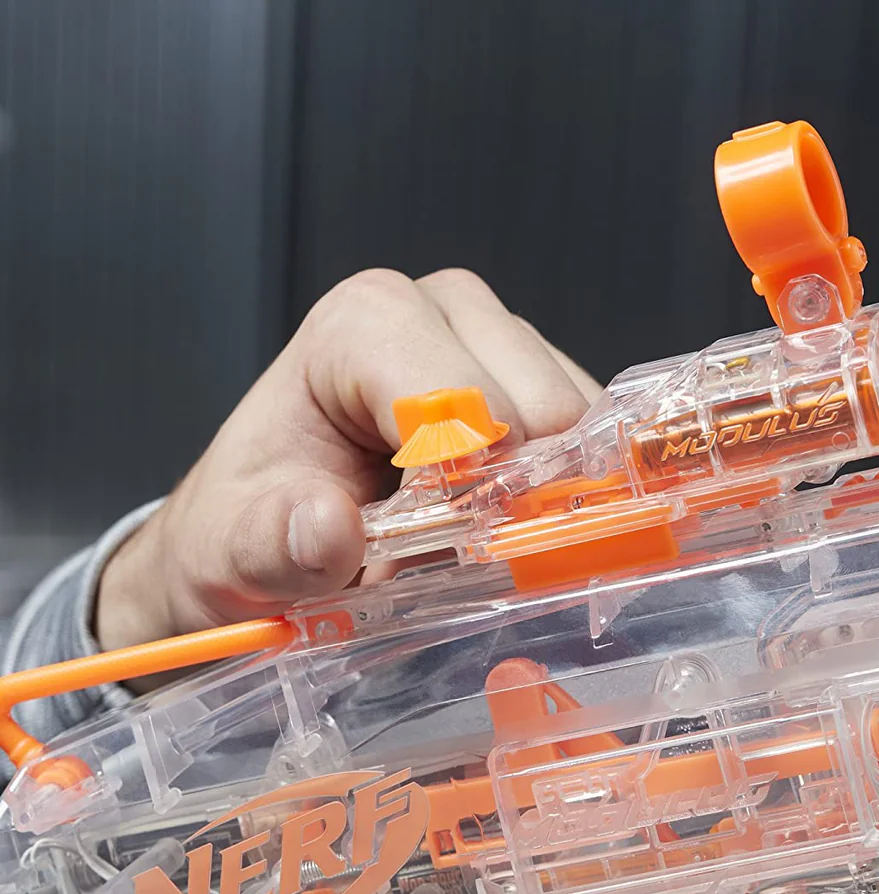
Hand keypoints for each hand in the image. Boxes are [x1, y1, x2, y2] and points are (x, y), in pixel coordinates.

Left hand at [96, 268, 599, 648]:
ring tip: (471, 539)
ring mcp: (504, 346)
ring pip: (579, 428)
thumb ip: (276, 544)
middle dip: (511, 494)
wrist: (271, 534)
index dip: (466, 483)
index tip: (441, 544)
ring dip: (541, 501)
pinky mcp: (545, 388)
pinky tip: (506, 523)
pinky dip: (565, 498)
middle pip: (541, 408)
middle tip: (456, 550)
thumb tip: (327, 527)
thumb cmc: (258, 527)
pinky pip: (595, 445)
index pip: (462, 397)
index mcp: (363, 322)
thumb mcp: (240, 552)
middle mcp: (443, 313)